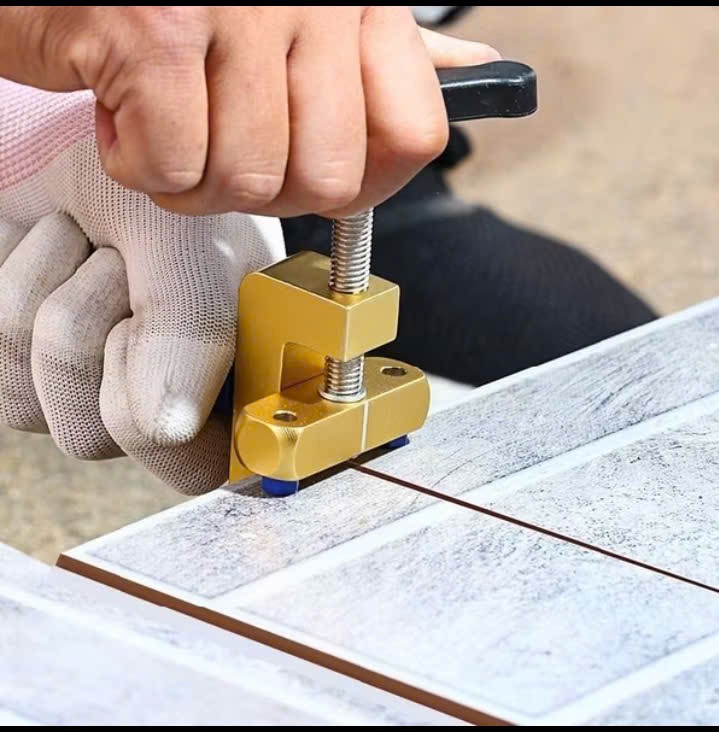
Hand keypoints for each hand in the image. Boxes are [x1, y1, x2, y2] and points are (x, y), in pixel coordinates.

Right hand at [0, 6, 498, 216]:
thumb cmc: (187, 7)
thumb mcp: (309, 22)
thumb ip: (384, 59)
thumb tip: (473, 72)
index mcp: (358, 0)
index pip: (414, 134)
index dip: (363, 182)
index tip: (312, 167)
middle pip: (327, 180)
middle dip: (265, 190)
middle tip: (220, 145)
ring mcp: (236, 9)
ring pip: (249, 180)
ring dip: (195, 180)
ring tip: (166, 123)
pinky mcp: (155, 30)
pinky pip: (175, 167)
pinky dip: (140, 165)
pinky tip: (125, 114)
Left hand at [0, 79, 282, 492]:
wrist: (90, 146)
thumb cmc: (161, 192)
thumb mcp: (194, 254)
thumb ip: (193, 340)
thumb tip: (168, 429)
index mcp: (226, 385)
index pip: (197, 470)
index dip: (166, 410)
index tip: (162, 326)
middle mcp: (159, 400)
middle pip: (93, 436)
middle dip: (93, 329)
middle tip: (124, 265)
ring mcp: (87, 389)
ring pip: (32, 405)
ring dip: (52, 298)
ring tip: (91, 247)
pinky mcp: (24, 368)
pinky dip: (14, 290)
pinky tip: (53, 253)